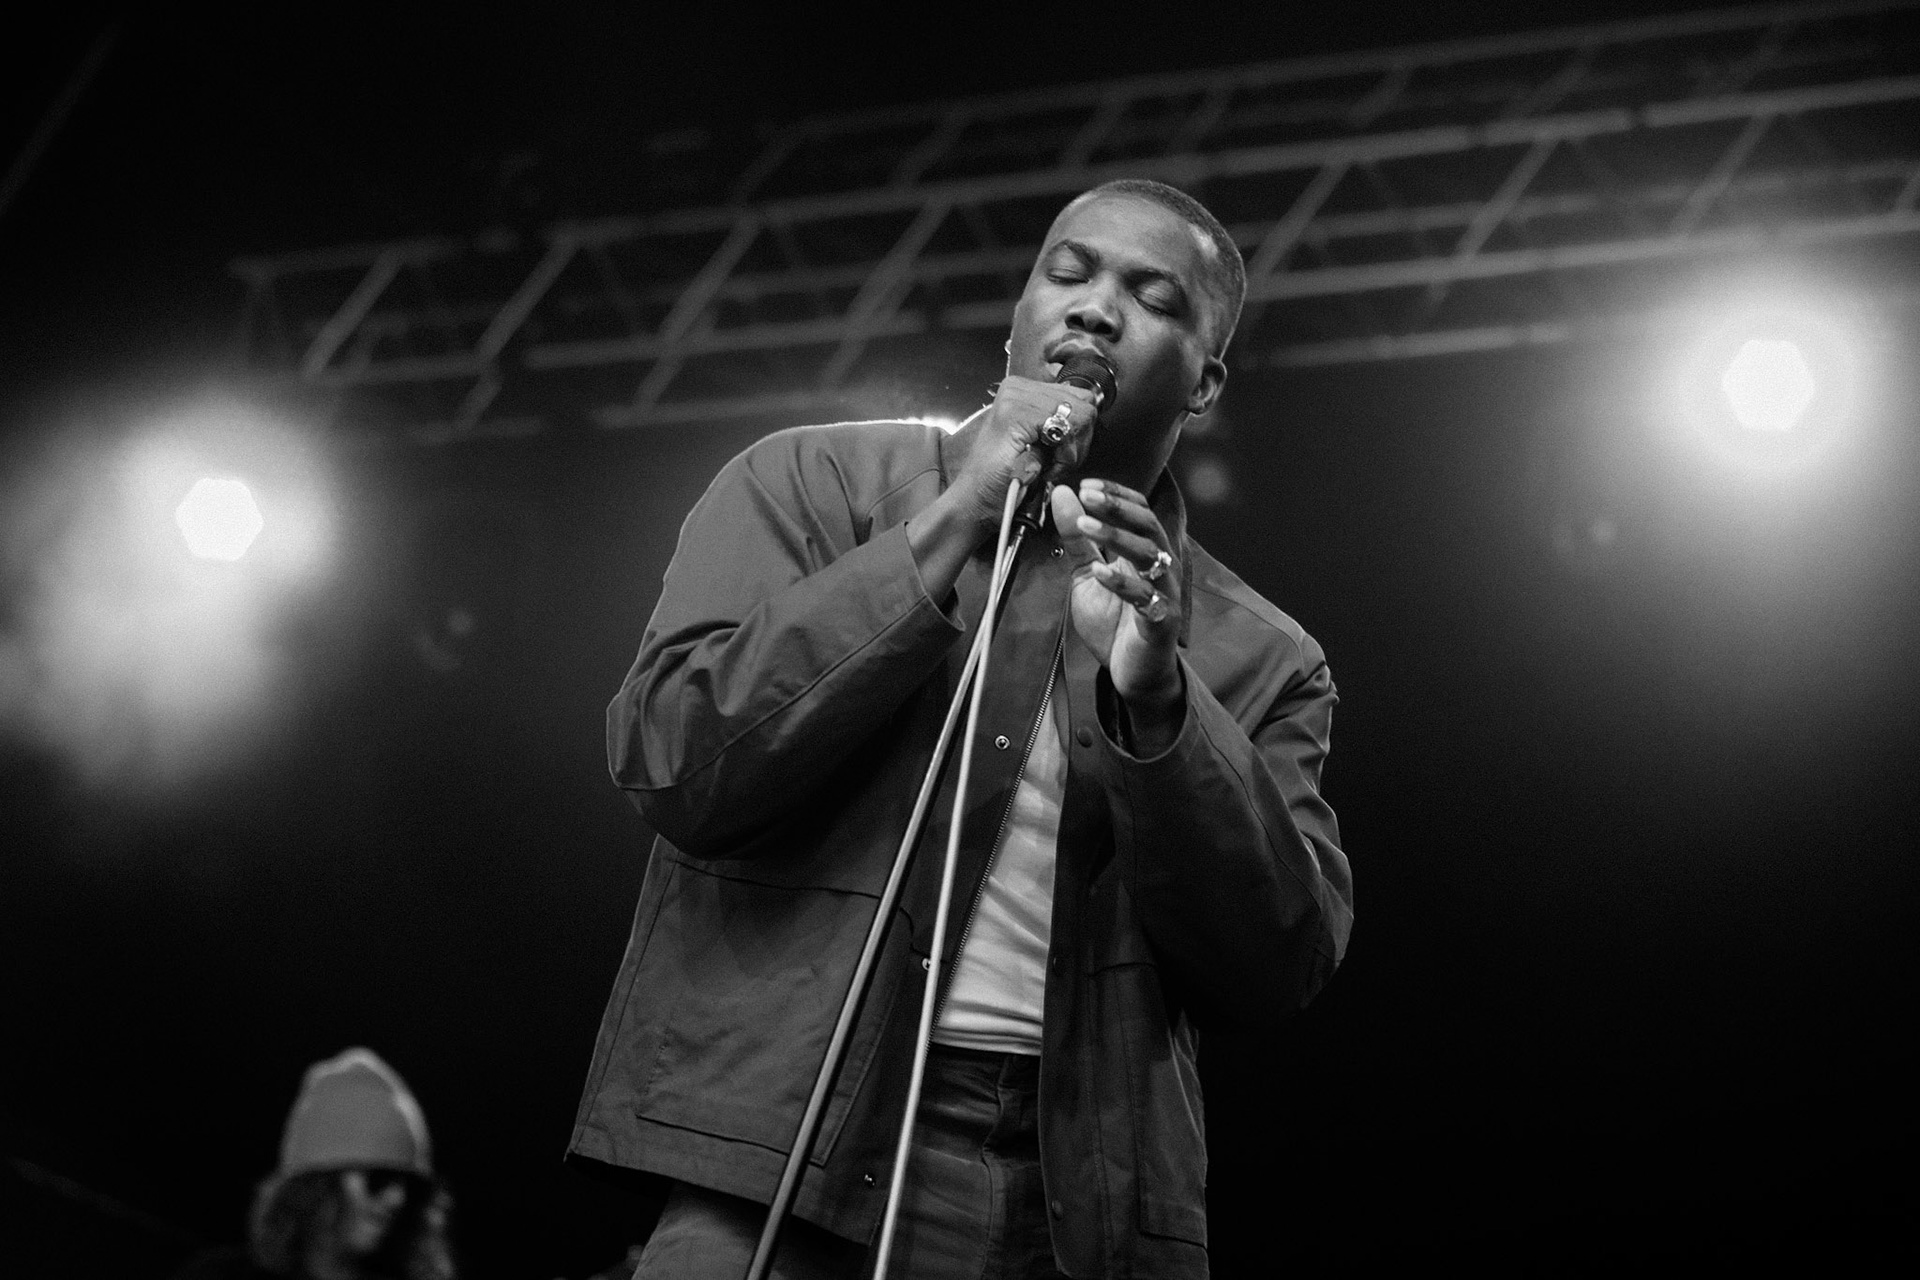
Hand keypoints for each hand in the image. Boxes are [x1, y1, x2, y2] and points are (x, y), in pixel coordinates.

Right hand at [906, 377, 1097, 602]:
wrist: (977, 503)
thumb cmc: (1007, 481)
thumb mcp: (1042, 443)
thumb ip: (1062, 422)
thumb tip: (1093, 406)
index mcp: (1023, 389)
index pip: (1080, 396)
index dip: (1078, 432)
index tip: (1055, 455)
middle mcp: (1017, 387)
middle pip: (1085, 403)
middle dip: (1078, 441)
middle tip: (1051, 464)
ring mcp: (1015, 397)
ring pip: (1080, 415)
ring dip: (1070, 451)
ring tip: (1045, 466)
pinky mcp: (1017, 413)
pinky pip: (1068, 428)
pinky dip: (1064, 457)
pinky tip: (1042, 469)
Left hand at [1051, 478, 1184, 727]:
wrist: (1131, 672)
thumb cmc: (1114, 622)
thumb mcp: (1086, 575)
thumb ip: (1076, 540)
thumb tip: (1064, 495)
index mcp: (1144, 552)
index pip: (1139, 510)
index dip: (1116, 494)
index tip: (1085, 484)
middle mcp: (1160, 566)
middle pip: (1147, 525)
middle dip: (1117, 507)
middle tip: (1087, 494)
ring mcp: (1164, 592)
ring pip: (1149, 554)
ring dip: (1116, 537)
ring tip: (1085, 527)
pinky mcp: (1161, 620)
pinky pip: (1146, 597)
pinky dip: (1122, 583)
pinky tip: (1099, 571)